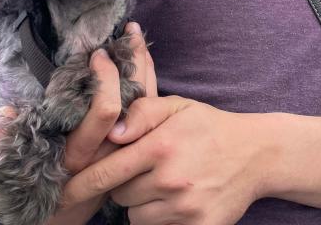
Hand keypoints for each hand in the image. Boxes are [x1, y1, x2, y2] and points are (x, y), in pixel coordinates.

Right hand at [0, 22, 157, 222]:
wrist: (49, 223)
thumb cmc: (18, 193)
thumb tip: (6, 112)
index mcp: (76, 156)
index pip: (104, 114)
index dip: (105, 80)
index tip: (95, 56)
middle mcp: (106, 154)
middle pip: (136, 105)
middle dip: (133, 65)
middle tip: (123, 34)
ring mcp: (121, 151)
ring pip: (146, 106)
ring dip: (143, 67)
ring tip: (135, 32)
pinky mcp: (127, 147)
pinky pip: (147, 111)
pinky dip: (145, 81)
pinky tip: (139, 57)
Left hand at [65, 97, 264, 224]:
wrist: (256, 154)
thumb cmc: (209, 127)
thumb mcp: (177, 106)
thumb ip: (141, 111)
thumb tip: (111, 131)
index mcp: (161, 146)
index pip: (107, 173)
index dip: (81, 184)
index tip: (63, 193)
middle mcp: (171, 179)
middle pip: (119, 196)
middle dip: (122, 185)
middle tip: (142, 170)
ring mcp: (185, 207)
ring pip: (137, 216)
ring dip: (141, 204)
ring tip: (161, 183)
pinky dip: (161, 217)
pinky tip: (176, 198)